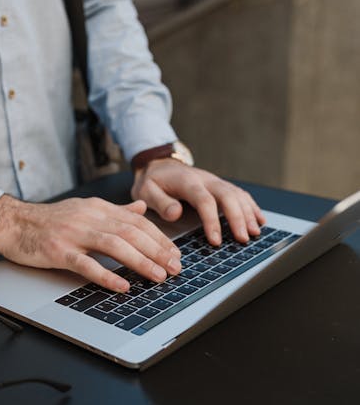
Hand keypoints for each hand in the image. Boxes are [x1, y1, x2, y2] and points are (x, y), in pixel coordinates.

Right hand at [0, 195, 181, 292]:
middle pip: (131, 232)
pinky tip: (122, 286)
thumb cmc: (49, 220)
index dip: (159, 238)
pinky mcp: (58, 250)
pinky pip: (85, 264)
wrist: (12, 222)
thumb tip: (142, 208)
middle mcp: (89, 217)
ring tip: (157, 276)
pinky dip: (106, 275)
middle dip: (157, 251)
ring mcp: (73, 233)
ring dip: (140, 261)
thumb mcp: (85, 208)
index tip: (175, 254)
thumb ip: (115, 210)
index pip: (137, 221)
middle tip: (175, 268)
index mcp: (98, 208)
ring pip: (114, 245)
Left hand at [131, 160, 265, 245]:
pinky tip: (260, 220)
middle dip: (237, 218)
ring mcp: (215, 181)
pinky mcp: (220, 186)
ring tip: (254, 233)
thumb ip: (159, 202)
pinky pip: (240, 194)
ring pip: (237, 195)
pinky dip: (251, 207)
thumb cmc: (152, 181)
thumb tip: (176, 214)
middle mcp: (205, 179)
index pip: (204, 200)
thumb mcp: (145, 191)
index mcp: (187, 181)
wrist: (159, 164)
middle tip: (243, 239)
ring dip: (248, 213)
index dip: (212, 221)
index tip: (216, 240)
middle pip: (227, 195)